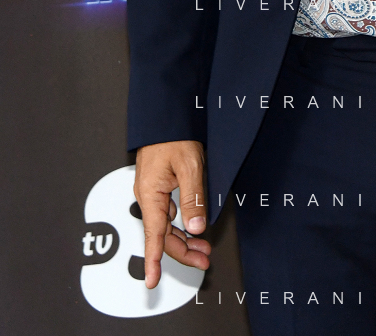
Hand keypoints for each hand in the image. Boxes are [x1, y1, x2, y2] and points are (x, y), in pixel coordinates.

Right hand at [134, 140, 210, 288]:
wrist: (166, 117)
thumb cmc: (173, 137)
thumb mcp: (189, 166)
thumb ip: (193, 198)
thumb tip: (195, 227)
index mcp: (150, 194)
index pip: (153, 236)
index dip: (153, 261)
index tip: (152, 282)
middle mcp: (148, 197)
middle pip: (162, 235)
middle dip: (183, 251)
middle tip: (204, 261)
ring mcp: (153, 193)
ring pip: (166, 226)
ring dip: (184, 239)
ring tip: (204, 249)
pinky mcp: (159, 188)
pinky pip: (168, 214)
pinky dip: (182, 225)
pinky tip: (194, 229)